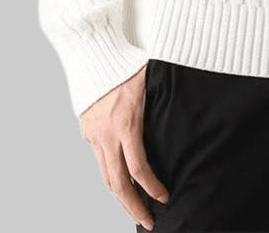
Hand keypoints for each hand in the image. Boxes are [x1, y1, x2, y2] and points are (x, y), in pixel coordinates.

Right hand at [79, 65, 169, 229]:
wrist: (94, 52)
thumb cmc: (127, 63)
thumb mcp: (151, 83)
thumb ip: (160, 107)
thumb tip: (182, 118)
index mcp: (126, 123)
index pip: (139, 168)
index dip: (152, 188)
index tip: (164, 198)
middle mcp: (107, 134)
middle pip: (118, 183)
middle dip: (134, 206)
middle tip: (149, 222)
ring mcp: (94, 134)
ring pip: (105, 176)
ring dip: (120, 196)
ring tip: (135, 209)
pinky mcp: (87, 130)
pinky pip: (99, 159)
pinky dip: (110, 174)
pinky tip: (121, 182)